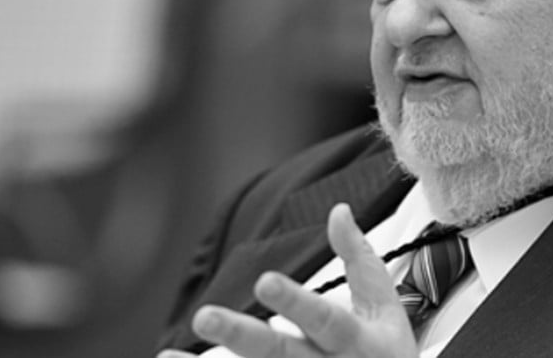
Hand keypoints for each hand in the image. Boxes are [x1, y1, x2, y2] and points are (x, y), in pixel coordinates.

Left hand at [158, 204, 416, 357]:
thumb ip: (360, 259)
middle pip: (282, 356)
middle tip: (204, 317)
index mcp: (357, 341)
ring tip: (165, 357)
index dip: (295, 303)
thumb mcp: (385, 306)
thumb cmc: (387, 352)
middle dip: (243, 337)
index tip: (264, 282)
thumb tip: (338, 210)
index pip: (326, 320)